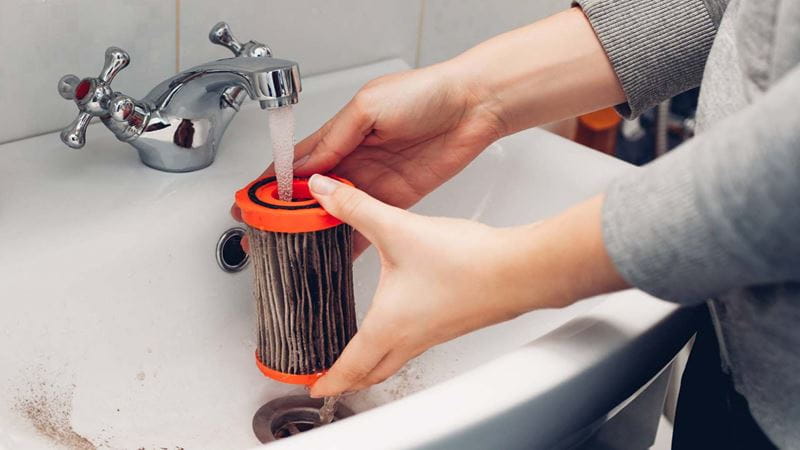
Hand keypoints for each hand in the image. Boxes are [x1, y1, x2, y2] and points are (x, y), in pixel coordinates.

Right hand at [232, 61, 506, 254]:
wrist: (473, 106)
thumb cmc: (425, 93)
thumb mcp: (369, 107)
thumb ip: (335, 139)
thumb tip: (303, 167)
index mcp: (341, 133)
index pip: (296, 162)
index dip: (272, 183)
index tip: (251, 203)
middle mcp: (354, 159)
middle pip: (311, 193)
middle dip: (287, 214)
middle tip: (266, 235)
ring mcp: (374, 181)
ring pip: (335, 211)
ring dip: (314, 229)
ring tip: (292, 249)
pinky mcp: (397, 198)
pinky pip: (368, 223)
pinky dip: (349, 239)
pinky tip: (332, 254)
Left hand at [304, 174, 627, 396]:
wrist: (518, 270)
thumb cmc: (466, 263)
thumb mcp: (398, 229)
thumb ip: (356, 208)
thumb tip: (325, 191)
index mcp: (389, 326)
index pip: (350, 366)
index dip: (328, 379)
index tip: (313, 387)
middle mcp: (411, 337)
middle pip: (373, 372)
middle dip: (349, 380)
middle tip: (332, 380)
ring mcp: (435, 333)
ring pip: (396, 360)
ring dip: (374, 364)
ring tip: (360, 355)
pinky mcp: (453, 321)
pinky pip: (418, 343)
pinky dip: (398, 345)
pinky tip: (402, 320)